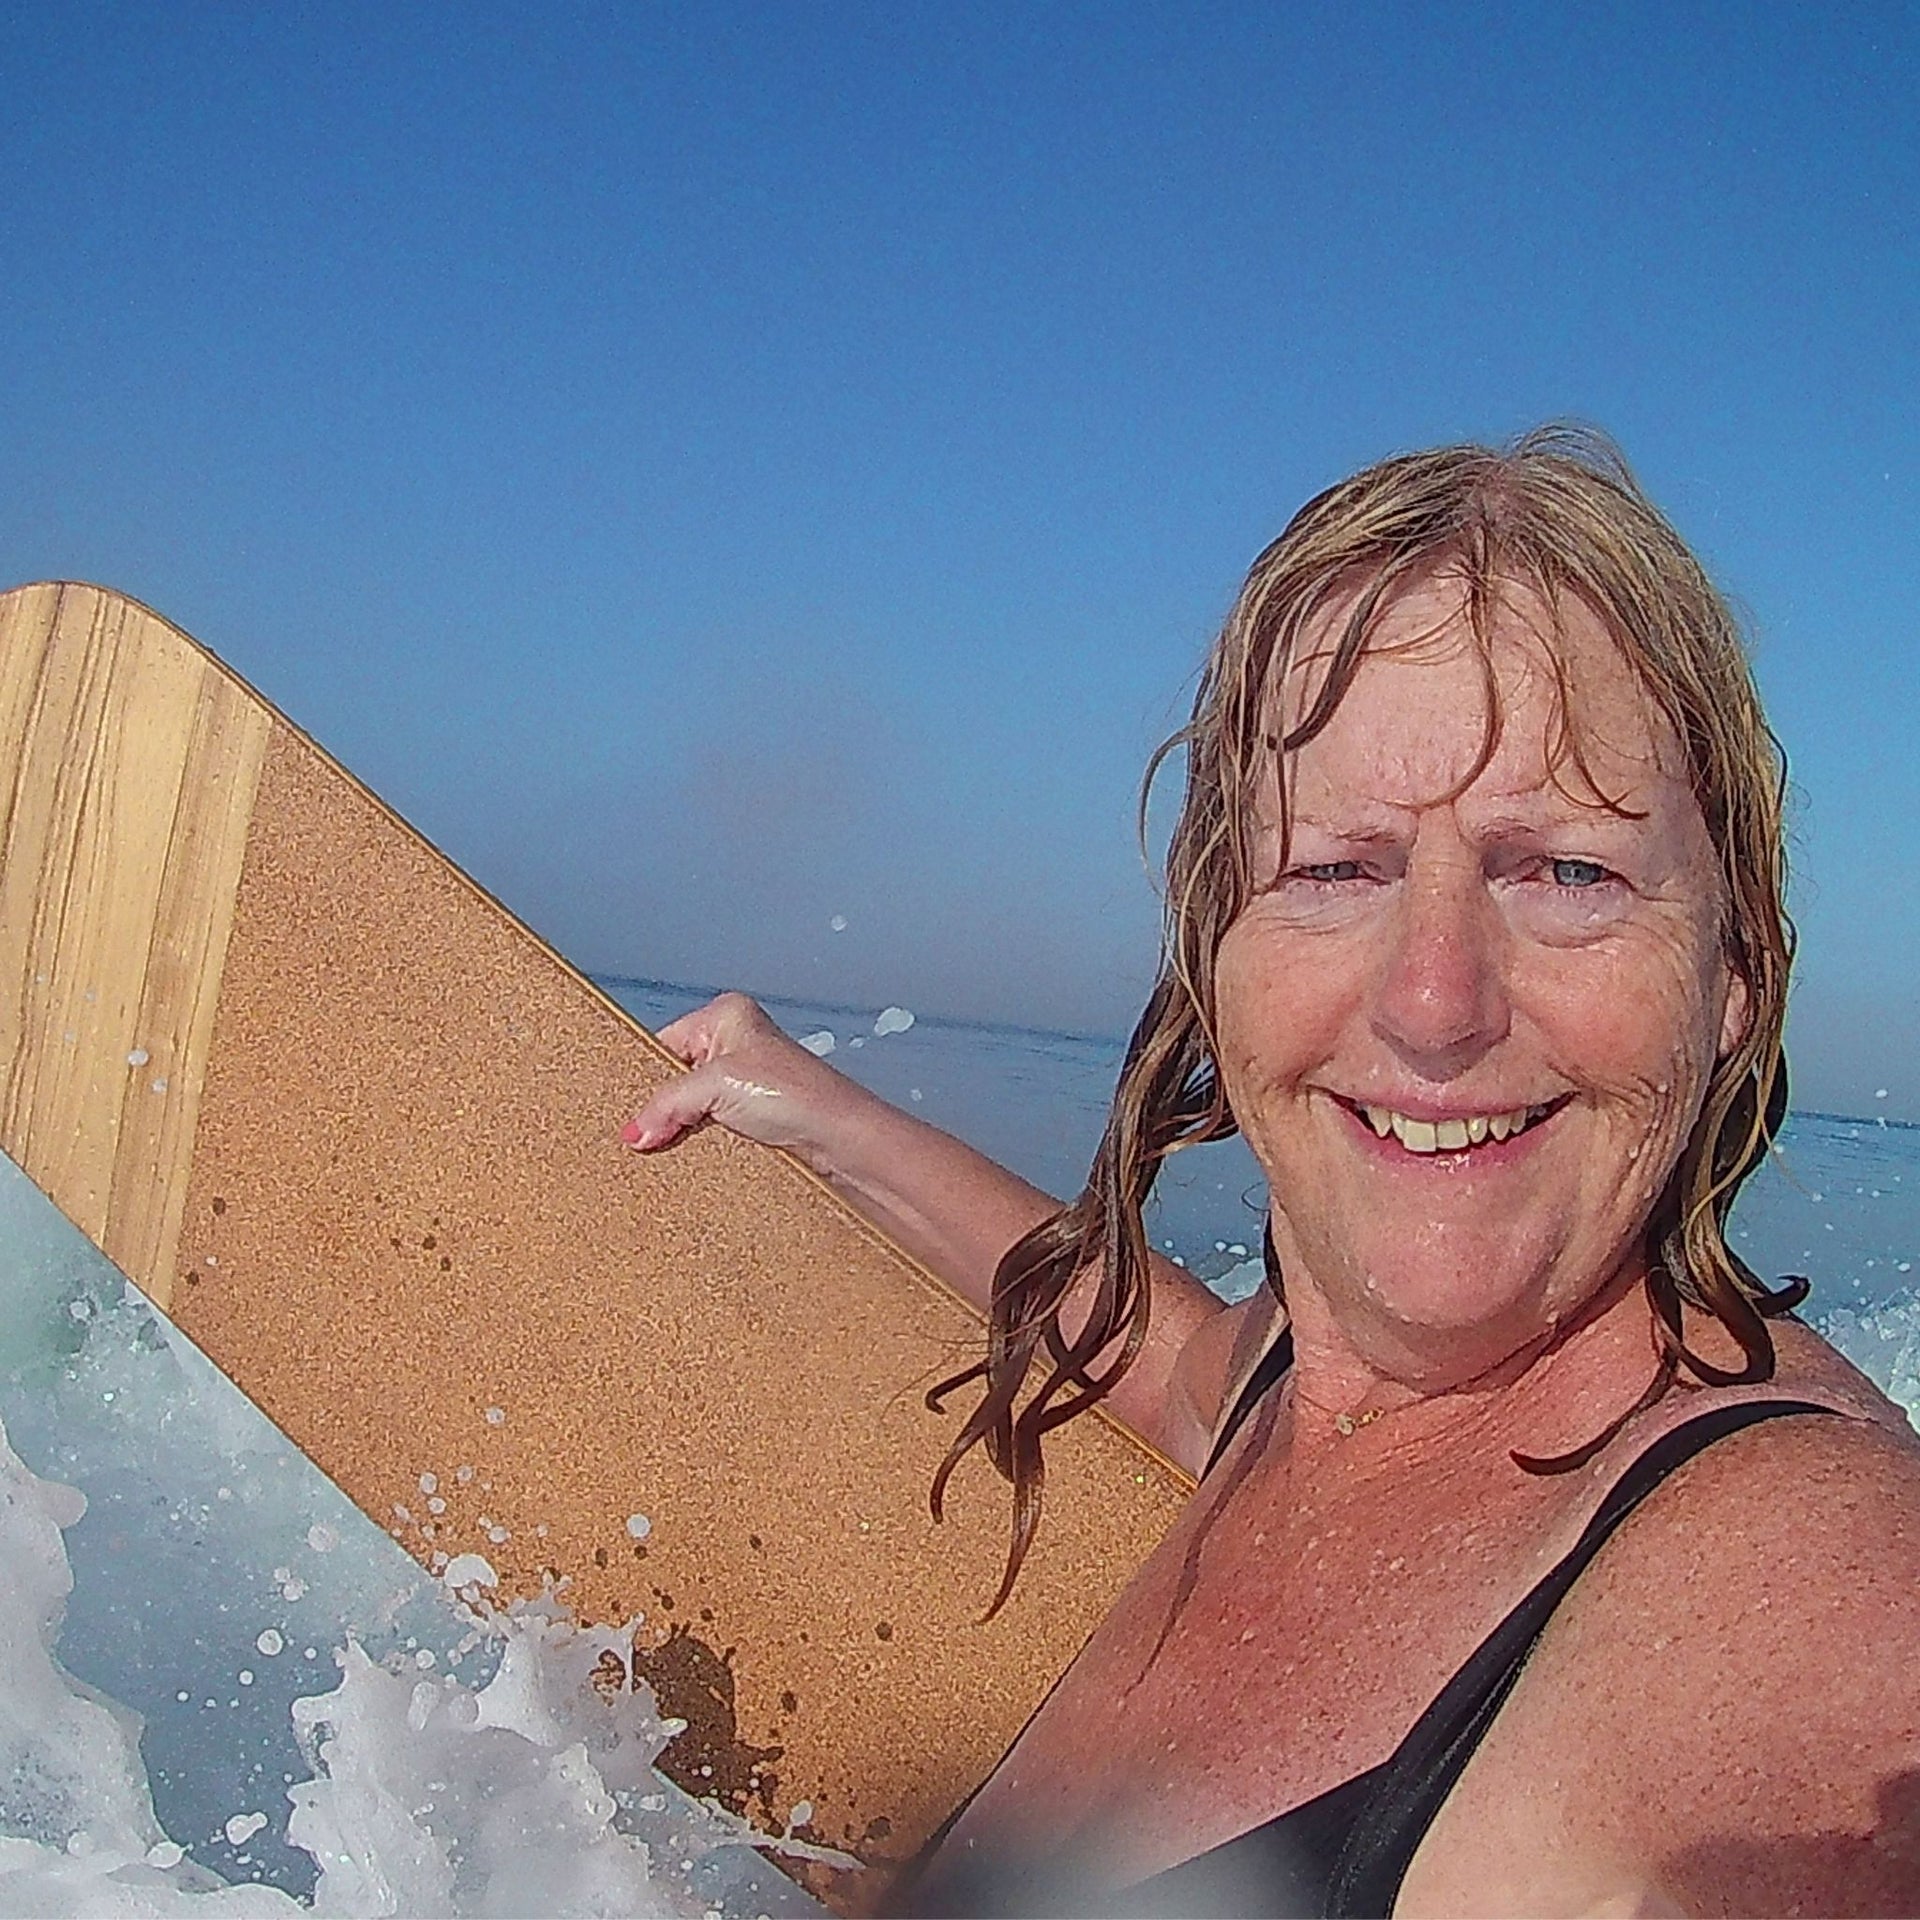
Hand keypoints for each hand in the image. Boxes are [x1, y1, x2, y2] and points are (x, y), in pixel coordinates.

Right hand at [622, 991, 869, 1172]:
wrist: (841, 1140)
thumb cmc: (796, 1095)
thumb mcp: (717, 1086)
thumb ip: (668, 1104)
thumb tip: (635, 1132)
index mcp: (726, 1015)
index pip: (665, 1043)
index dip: (645, 1078)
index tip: (625, 1110)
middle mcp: (737, 1043)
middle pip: (677, 1078)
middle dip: (661, 1107)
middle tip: (640, 1135)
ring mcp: (747, 1081)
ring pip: (693, 1107)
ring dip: (681, 1130)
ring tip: (663, 1148)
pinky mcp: (757, 1116)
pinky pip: (712, 1128)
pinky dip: (700, 1143)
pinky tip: (688, 1158)